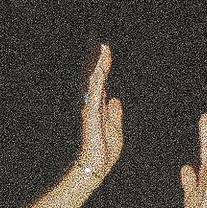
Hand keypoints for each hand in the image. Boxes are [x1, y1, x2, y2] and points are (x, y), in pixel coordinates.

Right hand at [77, 41, 123, 183]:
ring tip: (99, 48)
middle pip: (96, 77)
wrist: (97, 166)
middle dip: (98, 59)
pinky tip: (99, 71)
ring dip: (97, 65)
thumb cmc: (104, 150)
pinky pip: (94, 95)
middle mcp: (93, 104)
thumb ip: (115, 114)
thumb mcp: (115, 128)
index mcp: (100, 106)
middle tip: (99, 41)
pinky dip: (96, 82)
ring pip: (93, 82)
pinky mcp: (91, 115)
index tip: (105, 49)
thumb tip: (115, 100)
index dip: (104, 65)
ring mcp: (90, 108)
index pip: (102, 81)